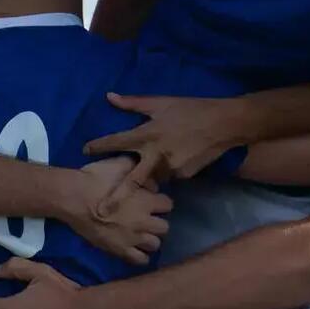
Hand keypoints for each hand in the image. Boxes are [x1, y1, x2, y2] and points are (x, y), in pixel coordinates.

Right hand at [64, 158, 172, 265]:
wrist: (73, 197)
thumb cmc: (96, 178)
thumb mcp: (120, 164)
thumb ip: (139, 170)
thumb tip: (151, 182)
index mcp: (147, 200)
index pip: (168, 205)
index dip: (161, 202)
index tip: (152, 201)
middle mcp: (144, 221)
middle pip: (165, 228)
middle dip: (158, 222)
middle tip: (147, 219)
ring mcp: (132, 238)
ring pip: (155, 245)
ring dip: (150, 239)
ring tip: (140, 234)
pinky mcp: (119, 250)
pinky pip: (139, 260)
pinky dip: (140, 256)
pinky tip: (134, 248)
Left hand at [83, 92, 249, 186]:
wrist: (225, 124)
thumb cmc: (191, 109)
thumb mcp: (162, 102)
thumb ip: (134, 103)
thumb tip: (110, 97)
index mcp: (148, 135)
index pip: (118, 142)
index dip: (99, 146)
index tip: (84, 151)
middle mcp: (156, 155)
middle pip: (132, 180)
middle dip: (116, 197)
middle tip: (102, 211)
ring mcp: (171, 169)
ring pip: (152, 176)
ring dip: (148, 174)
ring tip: (150, 173)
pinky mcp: (184, 176)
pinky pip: (169, 175)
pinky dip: (166, 170)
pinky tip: (175, 159)